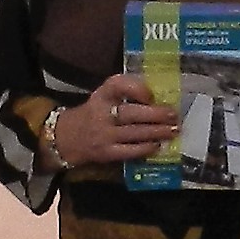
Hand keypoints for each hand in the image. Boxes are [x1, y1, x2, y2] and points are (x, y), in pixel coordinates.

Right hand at [45, 73, 177, 172]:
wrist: (66, 137)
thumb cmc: (93, 114)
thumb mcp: (103, 97)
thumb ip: (126, 93)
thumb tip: (158, 97)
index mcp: (102, 95)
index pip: (117, 85)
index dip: (136, 88)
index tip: (152, 94)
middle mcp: (101, 113)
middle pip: (131, 112)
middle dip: (156, 114)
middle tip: (173, 115)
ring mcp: (103, 135)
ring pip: (134, 133)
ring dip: (156, 132)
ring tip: (173, 130)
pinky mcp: (105, 153)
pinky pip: (129, 151)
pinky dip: (145, 148)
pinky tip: (157, 146)